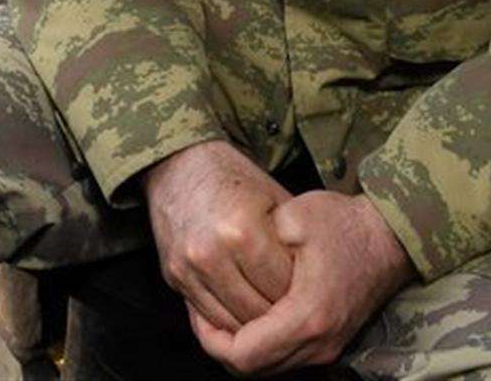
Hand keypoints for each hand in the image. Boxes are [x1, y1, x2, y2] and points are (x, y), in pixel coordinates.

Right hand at [143, 140, 294, 331]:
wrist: (179, 165)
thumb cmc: (232, 179)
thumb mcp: (274, 200)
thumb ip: (292, 244)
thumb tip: (317, 284)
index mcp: (242, 230)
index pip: (283, 288)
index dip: (302, 294)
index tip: (311, 294)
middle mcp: (212, 253)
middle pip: (259, 310)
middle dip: (281, 315)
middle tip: (296, 311)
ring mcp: (189, 268)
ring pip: (233, 322)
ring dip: (256, 324)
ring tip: (274, 317)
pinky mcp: (174, 276)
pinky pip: (208, 316)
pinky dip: (229, 321)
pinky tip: (245, 313)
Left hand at [186, 191, 413, 375]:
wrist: (389, 238)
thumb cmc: (342, 223)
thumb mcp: (293, 219)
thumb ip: (257, 245)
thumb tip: (224, 266)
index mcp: (307, 315)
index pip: (244, 353)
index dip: (210, 338)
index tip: (197, 310)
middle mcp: (319, 343)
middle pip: (253, 369)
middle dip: (221, 346)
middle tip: (202, 315)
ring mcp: (327, 348)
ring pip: (269, 368)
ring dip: (241, 347)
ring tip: (220, 314)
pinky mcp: (330, 343)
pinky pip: (284, 359)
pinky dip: (261, 345)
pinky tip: (248, 315)